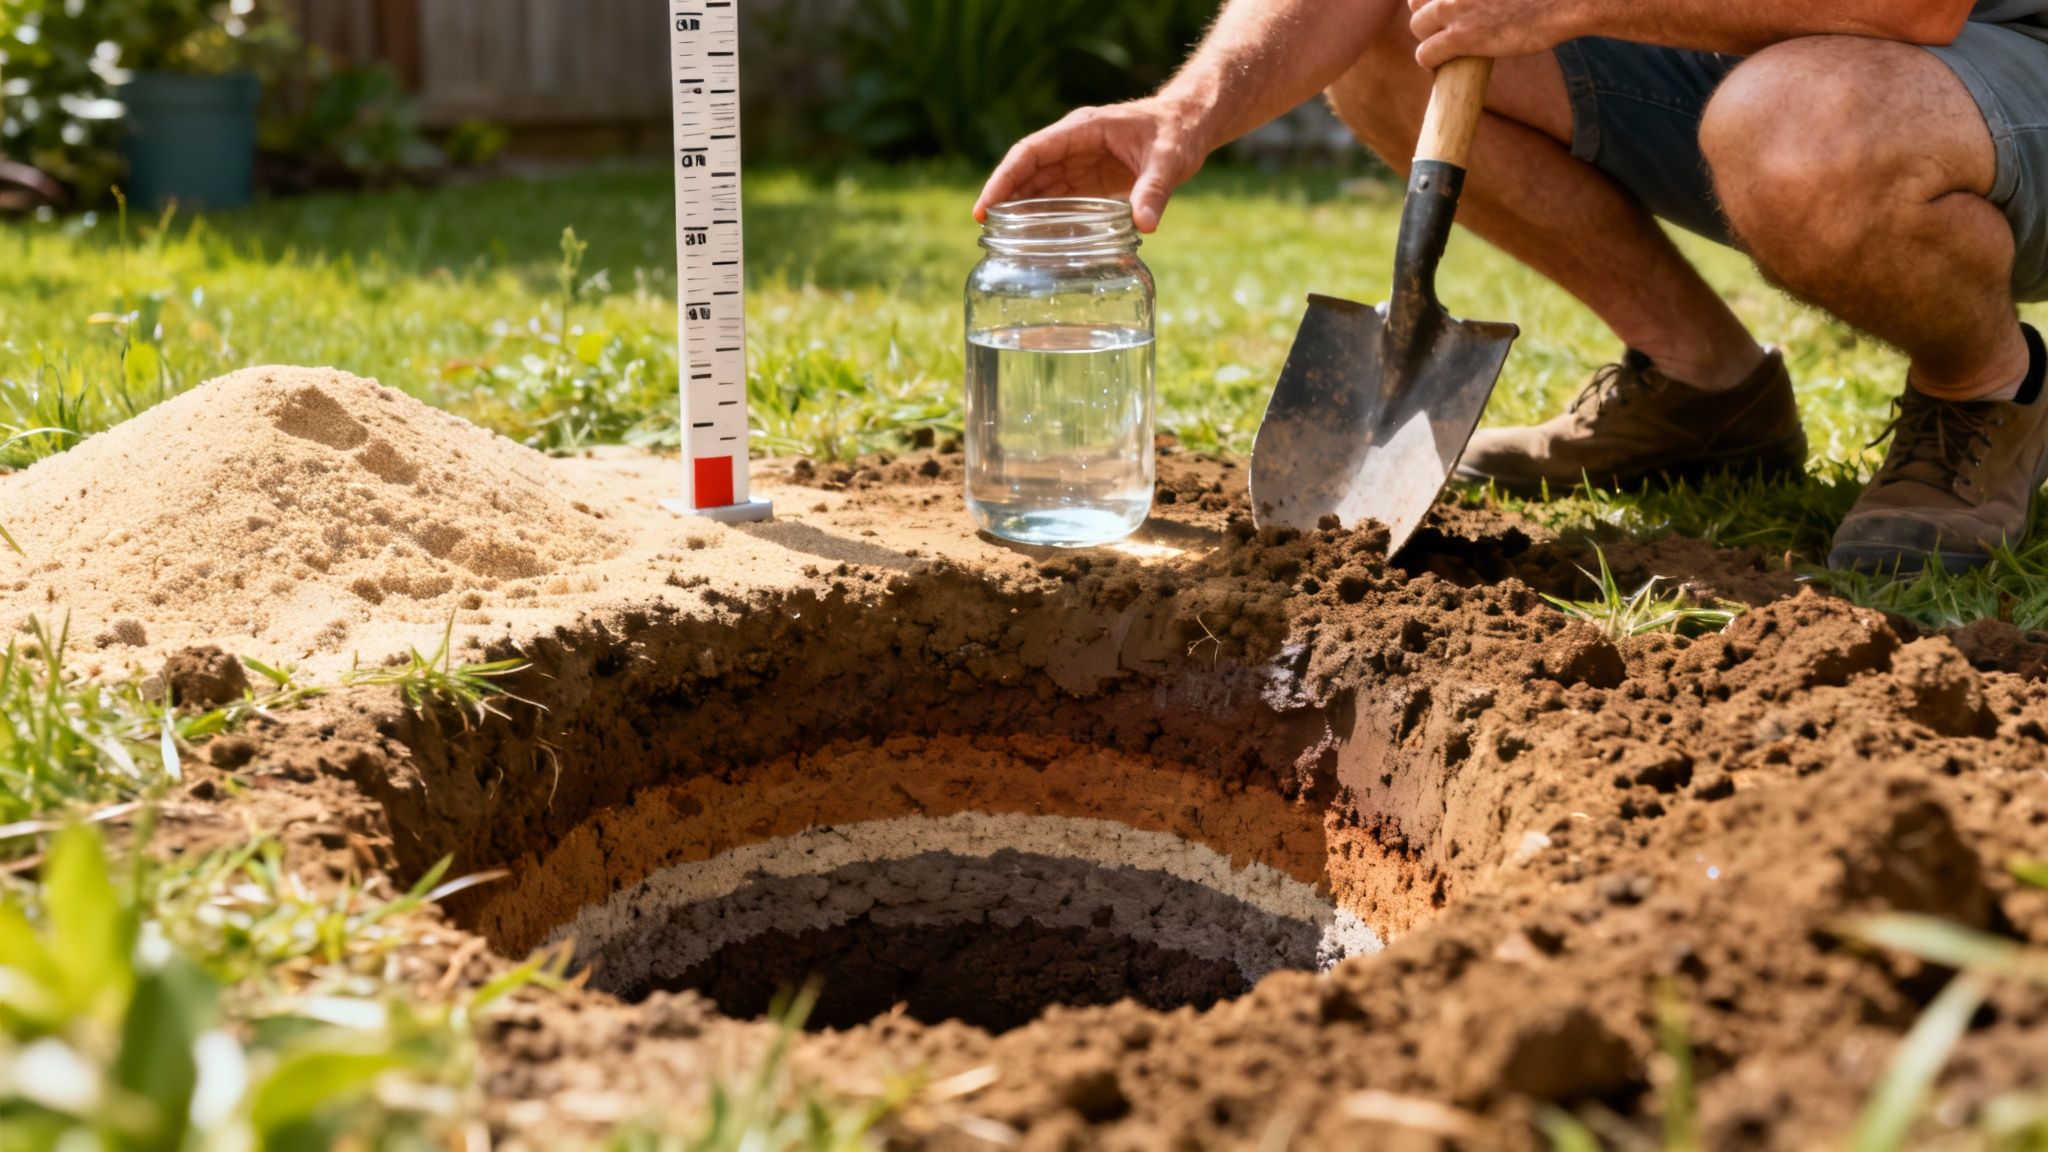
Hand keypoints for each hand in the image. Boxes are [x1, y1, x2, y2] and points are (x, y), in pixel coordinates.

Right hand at [973, 99, 1207, 233]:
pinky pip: (1058, 197)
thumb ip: (1154, 190)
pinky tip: (1033, 239)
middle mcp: (1074, 144)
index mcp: (1082, 130)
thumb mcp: (1169, 160)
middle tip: (985, 232)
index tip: (986, 206)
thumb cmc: (1179, 132)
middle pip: (1027, 170)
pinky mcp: (1089, 178)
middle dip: (1004, 197)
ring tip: (1002, 241)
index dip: (1005, 178)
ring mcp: (1079, 161)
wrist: (1190, 124)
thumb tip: (1145, 225)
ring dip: (1020, 209)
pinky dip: (1043, 215)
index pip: (1030, 152)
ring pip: (1039, 185)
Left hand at [1409, 0, 1578, 69]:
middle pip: (1416, 0)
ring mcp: (1455, 7)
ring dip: (1428, 37)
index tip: (1446, 10)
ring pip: (1417, 26)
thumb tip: (1483, 1)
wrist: (1569, 0)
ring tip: (1446, 46)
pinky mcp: (1461, 36)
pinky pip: (1425, 54)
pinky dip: (1430, 61)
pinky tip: (1442, 64)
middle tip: (1446, 26)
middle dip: (1427, 14)